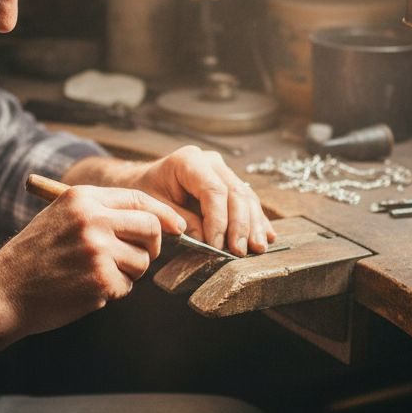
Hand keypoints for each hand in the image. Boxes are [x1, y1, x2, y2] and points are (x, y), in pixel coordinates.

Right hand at [0, 184, 186, 347]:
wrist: (3, 290)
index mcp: (82, 198)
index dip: (163, 214)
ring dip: (127, 273)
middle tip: (136, 258)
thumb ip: (100, 213)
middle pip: (150, 227)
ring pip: (141, 261)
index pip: (139, 198)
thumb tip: (151, 221)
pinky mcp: (100, 279)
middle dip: (151, 246)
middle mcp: (92, 219)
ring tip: (95, 275)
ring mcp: (97, 250)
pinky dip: (112, 292)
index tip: (178, 227)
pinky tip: (85, 289)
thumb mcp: (60, 217)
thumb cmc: (33, 257)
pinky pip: (127, 286)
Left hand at [115, 145, 276, 256]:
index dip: (219, 220)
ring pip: (246, 197)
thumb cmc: (146, 192)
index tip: (217, 245)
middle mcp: (210, 162)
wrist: (144, 181)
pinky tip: (266, 236)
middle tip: (241, 251)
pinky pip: (248, 201)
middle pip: (235, 193)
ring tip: (257, 248)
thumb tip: (207, 241)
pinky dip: (257, 220)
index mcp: (189, 161)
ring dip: (254, 225)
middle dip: (240, 225)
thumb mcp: (156, 207)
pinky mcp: (230, 183)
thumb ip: (181, 221)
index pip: (213, 190)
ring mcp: (223, 171)